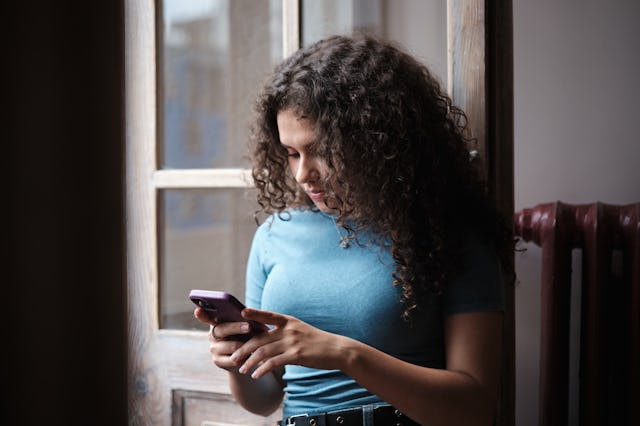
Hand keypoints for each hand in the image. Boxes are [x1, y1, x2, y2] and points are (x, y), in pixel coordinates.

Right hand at [194, 307, 253, 371]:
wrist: (246, 357)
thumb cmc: (246, 336)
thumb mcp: (246, 326)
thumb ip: (244, 320)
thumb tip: (251, 316)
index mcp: (217, 322)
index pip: (207, 316)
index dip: (202, 315)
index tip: (198, 310)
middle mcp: (212, 334)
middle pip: (222, 329)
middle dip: (236, 327)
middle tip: (249, 326)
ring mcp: (213, 348)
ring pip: (231, 346)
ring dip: (244, 345)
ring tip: (254, 345)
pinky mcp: (217, 361)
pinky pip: (233, 359)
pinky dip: (244, 357)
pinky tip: (249, 356)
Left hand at [229, 308, 348, 378]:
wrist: (336, 349)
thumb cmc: (316, 342)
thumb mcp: (300, 330)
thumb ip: (284, 332)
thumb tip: (265, 338)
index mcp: (289, 321)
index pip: (268, 315)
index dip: (254, 313)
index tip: (241, 313)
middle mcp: (289, 329)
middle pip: (260, 338)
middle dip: (244, 349)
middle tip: (233, 357)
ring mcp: (292, 342)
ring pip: (263, 352)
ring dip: (250, 362)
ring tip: (242, 370)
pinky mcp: (296, 355)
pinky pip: (273, 363)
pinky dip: (262, 369)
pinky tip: (256, 375)